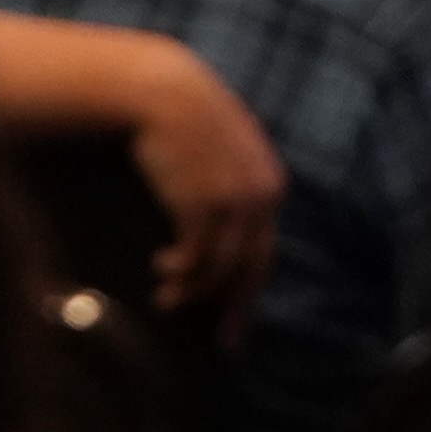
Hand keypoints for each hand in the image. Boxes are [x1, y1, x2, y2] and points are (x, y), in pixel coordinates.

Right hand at [121, 53, 286, 335]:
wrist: (161, 89)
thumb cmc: (182, 116)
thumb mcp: (223, 147)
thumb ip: (234, 180)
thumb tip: (227, 224)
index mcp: (269, 184)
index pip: (265, 250)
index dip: (251, 287)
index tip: (237, 315)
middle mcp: (260, 197)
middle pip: (252, 269)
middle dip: (236, 308)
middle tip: (224, 341)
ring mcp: (234, 203)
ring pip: (220, 269)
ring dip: (192, 292)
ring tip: (167, 302)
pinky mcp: (203, 205)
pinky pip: (195, 257)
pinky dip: (179, 271)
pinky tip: (162, 269)